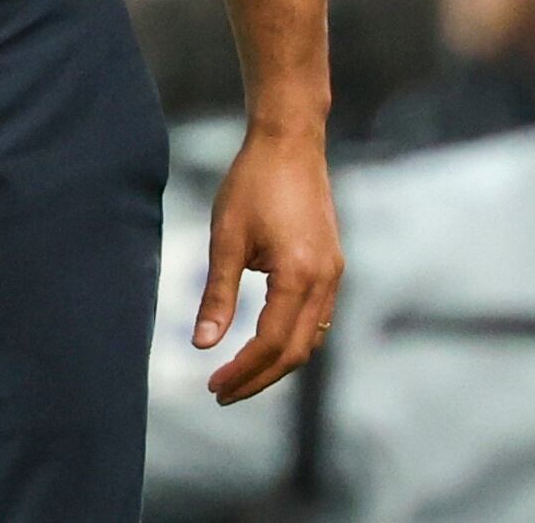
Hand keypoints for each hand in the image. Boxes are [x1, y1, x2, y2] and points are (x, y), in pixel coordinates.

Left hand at [194, 125, 342, 404]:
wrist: (290, 141)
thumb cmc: (252, 182)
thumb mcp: (225, 238)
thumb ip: (217, 295)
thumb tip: (201, 344)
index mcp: (299, 276)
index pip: (272, 344)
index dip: (243, 371)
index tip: (213, 386)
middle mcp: (325, 281)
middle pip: (296, 352)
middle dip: (259, 378)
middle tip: (222, 392)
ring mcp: (334, 273)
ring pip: (311, 339)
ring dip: (277, 363)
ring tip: (240, 374)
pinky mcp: (332, 264)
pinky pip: (317, 318)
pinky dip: (292, 339)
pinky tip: (266, 342)